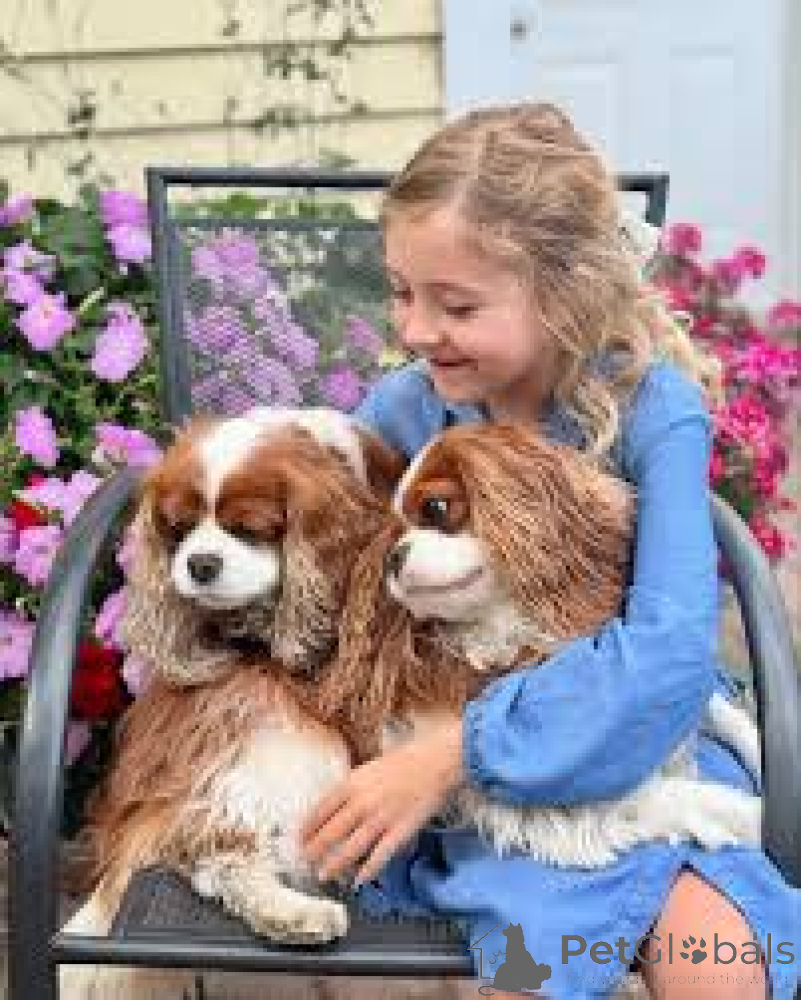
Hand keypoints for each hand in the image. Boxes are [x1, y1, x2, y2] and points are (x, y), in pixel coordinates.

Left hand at [298, 718, 463, 884]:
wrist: (436, 761)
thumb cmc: (405, 760)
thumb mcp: (370, 767)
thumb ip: (353, 786)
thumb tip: (335, 804)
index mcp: (352, 783)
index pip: (320, 809)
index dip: (307, 827)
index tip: (299, 838)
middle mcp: (362, 802)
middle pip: (330, 832)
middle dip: (314, 850)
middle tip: (305, 860)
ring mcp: (381, 818)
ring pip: (350, 848)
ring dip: (334, 864)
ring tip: (323, 875)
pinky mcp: (400, 831)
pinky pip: (379, 856)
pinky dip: (367, 870)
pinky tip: (358, 880)